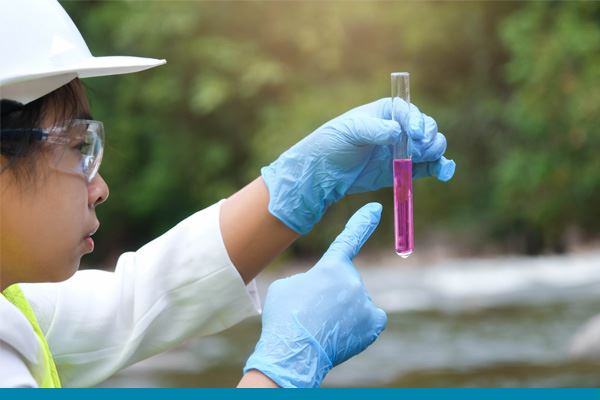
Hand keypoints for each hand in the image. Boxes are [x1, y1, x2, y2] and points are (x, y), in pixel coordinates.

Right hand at [243, 203, 386, 387]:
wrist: (293, 352)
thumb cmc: (284, 317)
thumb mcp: (287, 286)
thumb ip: (310, 279)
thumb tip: (323, 287)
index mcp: (331, 266)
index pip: (350, 238)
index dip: (363, 222)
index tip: (376, 208)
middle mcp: (352, 281)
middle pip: (345, 280)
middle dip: (333, 291)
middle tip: (313, 311)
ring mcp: (365, 303)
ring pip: (355, 300)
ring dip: (343, 309)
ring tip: (322, 326)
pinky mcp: (372, 324)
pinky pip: (370, 317)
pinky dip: (361, 322)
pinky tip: (343, 331)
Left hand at [261, 98, 455, 233]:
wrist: (321, 172)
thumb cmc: (332, 143)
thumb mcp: (350, 131)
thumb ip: (375, 130)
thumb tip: (399, 132)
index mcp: (385, 112)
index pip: (409, 112)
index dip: (416, 121)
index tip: (413, 133)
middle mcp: (398, 129)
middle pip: (426, 128)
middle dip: (428, 137)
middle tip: (418, 149)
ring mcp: (401, 150)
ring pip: (431, 148)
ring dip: (436, 152)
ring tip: (430, 160)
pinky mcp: (401, 171)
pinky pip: (426, 168)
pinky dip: (438, 169)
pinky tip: (444, 172)